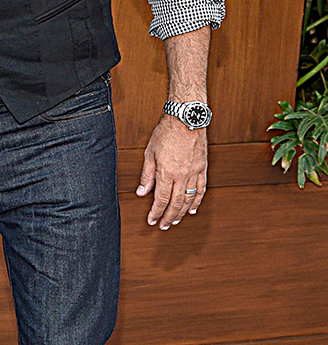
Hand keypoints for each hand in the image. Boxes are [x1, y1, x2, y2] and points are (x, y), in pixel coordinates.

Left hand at [137, 115, 207, 229]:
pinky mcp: (203, 167)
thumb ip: (147, 175)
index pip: (161, 199)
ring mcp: (194, 172)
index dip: (156, 212)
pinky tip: (193, 208)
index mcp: (167, 173)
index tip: (152, 220)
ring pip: (189, 198)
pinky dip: (197, 200)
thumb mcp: (150, 153)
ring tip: (175, 220)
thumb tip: (142, 192)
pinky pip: (201, 188)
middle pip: (176, 203)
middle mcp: (182, 175)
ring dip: (182, 212)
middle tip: (163, 226)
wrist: (186, 118)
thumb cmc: (166, 132)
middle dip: (168, 216)